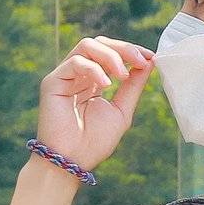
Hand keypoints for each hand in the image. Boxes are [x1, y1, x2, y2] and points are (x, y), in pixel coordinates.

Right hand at [37, 36, 154, 171]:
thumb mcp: (121, 110)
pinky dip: (94, 69)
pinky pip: (75, 62)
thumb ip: (133, 86)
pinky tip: (106, 85)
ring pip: (87, 46)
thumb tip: (149, 62)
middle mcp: (79, 75)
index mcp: (94, 80)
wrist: (73, 161)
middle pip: (99, 43)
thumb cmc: (94, 142)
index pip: (111, 52)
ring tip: (123, 75)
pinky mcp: (53, 81)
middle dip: (123, 48)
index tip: (150, 57)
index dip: (130, 50)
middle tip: (140, 61)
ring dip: (110, 56)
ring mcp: (65, 76)